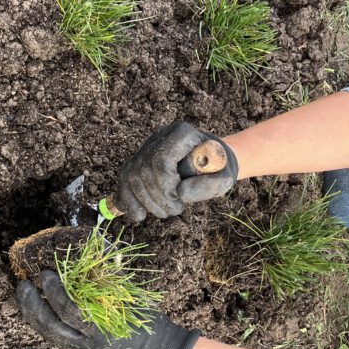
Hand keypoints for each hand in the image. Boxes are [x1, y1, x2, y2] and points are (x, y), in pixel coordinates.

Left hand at [16, 270, 199, 348]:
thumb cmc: (147, 317)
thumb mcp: (132, 296)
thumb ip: (110, 278)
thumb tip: (93, 248)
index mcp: (103, 330)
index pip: (71, 312)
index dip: (55, 293)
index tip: (46, 273)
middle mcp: (89, 344)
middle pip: (52, 327)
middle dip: (33, 306)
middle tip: (23, 284)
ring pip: (48, 334)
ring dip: (31, 313)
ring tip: (22, 292)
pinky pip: (54, 335)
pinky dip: (41, 320)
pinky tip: (33, 305)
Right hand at [115, 122, 237, 222]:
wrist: (210, 164)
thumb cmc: (218, 170)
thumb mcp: (224, 178)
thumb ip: (210, 185)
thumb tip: (181, 193)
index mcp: (182, 133)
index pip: (162, 157)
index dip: (166, 183)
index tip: (179, 198)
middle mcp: (160, 136)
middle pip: (146, 168)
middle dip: (158, 197)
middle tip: (175, 209)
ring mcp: (146, 148)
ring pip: (133, 175)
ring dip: (147, 202)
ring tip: (165, 211)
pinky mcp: (137, 162)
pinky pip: (124, 181)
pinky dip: (129, 201)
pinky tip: (139, 215)